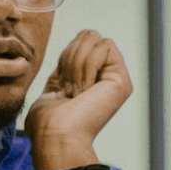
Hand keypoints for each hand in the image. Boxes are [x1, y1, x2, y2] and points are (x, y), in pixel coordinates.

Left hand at [25, 30, 132, 169]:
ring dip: (76, 64)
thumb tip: (71, 51)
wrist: (55, 135)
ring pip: (94, 37)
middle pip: (89, 34)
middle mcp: (107, 76)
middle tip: (69, 87)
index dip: (66, 55)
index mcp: (92, 78)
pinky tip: (85, 89)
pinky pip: (104, 46)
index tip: (62, 84)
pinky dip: (87, 65)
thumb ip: (67, 68)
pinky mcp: (122, 79)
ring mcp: (116, 77)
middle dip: (71, 56)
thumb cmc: (48, 121)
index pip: (81, 40)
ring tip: (76, 91)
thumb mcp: (54, 86)